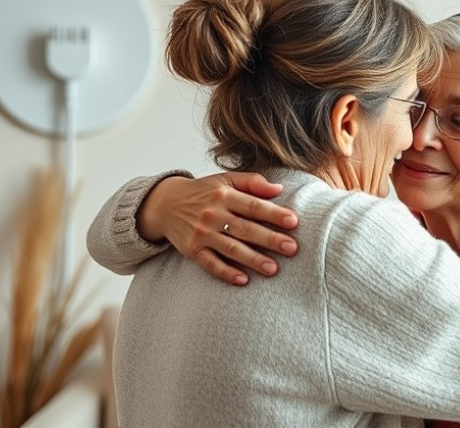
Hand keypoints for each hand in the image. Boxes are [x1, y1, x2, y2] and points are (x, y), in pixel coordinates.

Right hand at [136, 173, 298, 284]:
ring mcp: (202, 234)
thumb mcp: (225, 180)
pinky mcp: (193, 250)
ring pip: (231, 248)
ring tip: (274, 269)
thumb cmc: (204, 192)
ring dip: (253, 259)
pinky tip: (244, 280)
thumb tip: (279, 189)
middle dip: (270, 239)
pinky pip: (211, 264)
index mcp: (224, 195)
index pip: (253, 206)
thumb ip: (252, 182)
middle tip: (292, 249)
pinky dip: (226, 273)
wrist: (166, 204)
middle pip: (245, 229)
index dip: (274, 214)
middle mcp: (213, 214)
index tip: (294, 222)